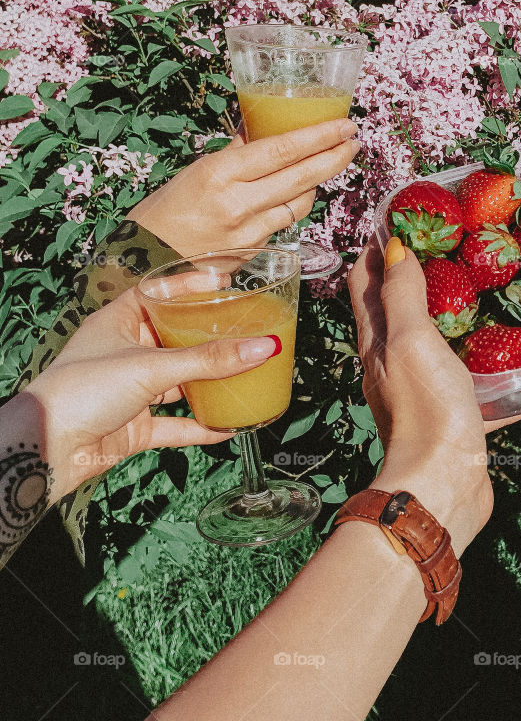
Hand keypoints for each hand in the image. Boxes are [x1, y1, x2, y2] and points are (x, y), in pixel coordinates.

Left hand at [13, 288, 279, 500]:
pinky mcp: (133, 426)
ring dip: (209, 383)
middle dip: (209, 339)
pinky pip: (175, 424)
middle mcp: (124, 354)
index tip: (222, 283)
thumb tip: (263, 347)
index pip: (156, 293)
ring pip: (179, 382)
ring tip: (245, 374)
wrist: (45, 450)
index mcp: (117, 323)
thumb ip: (209, 360)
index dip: (187, 286)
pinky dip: (201, 425)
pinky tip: (228, 426)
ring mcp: (130, 391)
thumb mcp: (151, 367)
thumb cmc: (82, 391)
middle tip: (244, 330)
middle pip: (175, 339)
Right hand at [128, 119, 359, 255]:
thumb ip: (235, 152)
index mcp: (219, 173)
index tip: (344, 125)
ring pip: (300, 202)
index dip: (319, 137)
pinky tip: (302, 191)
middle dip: (334, 157)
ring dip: (319, 180)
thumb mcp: (197, 171)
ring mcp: (248, 232)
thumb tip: (261, 126)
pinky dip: (296, 204)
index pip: (282, 149)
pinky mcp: (253, 253)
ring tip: (332, 160)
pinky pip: (285, 222)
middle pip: (301, 176)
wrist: (141, 260)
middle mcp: (237, 203)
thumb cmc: (164, 210)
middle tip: (353, 141)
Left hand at [347, 238, 494, 553]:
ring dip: (444, 315)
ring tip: (475, 289)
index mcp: (376, 343)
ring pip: (428, 342)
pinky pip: (463, 375)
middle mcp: (391, 365)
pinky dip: (478, 357)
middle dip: (409, 277)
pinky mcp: (449, 413)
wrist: (444, 485)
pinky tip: (507, 351)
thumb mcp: (410, 341)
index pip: (364, 285)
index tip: (392, 221)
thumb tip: (393, 247)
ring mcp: (419, 390)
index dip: (373, 252)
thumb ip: (402, 295)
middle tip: (442, 247)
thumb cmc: (425, 410)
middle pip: (393, 311)